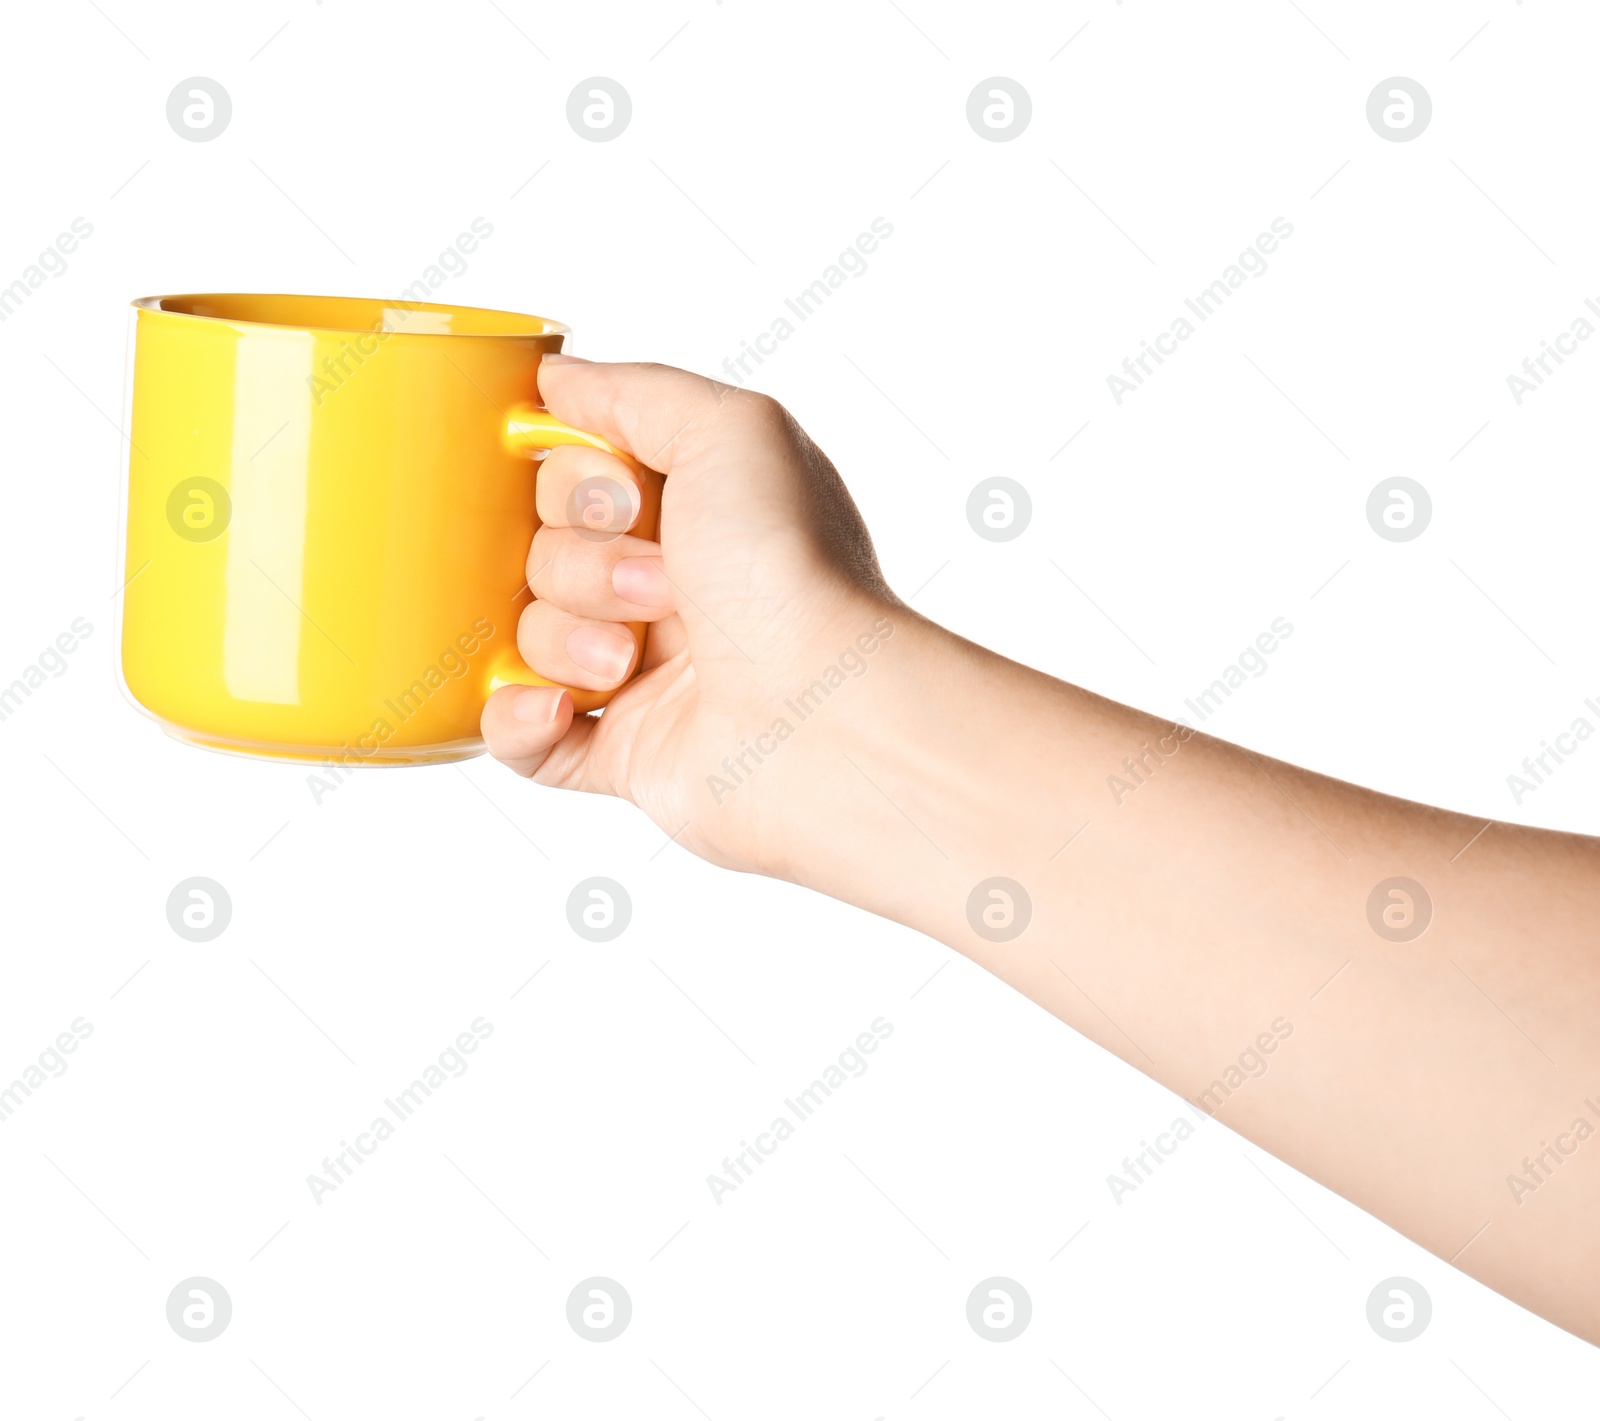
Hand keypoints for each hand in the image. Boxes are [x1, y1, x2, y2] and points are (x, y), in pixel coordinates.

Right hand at [480, 357, 901, 875]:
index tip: (626, 500)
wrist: (820, 713)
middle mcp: (669, 589)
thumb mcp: (732, 430)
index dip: (577, 486)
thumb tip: (557, 377)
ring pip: (527, 636)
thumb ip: (639, 391)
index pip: (572, 479)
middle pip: (541, 553)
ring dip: (571, 640)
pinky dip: (520, 719)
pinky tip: (564, 708)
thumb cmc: (792, 573)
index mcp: (695, 516)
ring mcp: (641, 674)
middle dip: (584, 566)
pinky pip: (517, 731)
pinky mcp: (621, 753)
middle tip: (663, 586)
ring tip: (638, 660)